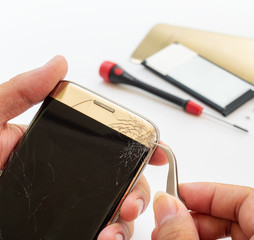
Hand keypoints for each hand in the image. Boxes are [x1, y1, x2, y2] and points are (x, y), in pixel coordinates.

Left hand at [0, 56, 167, 239]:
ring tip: (118, 222)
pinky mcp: (66, 232)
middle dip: (136, 189)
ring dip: (126, 220)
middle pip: (120, 182)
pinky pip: (100, 234)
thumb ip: (20, 93)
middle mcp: (68, 181)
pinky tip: (106, 237)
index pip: (108, 147)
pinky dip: (111, 237)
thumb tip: (57, 65)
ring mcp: (68, 211)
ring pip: (115, 215)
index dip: (136, 148)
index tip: (156, 151)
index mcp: (57, 152)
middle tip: (130, 200)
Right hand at [152, 182, 253, 239]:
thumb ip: (184, 237)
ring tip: (172, 235)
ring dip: (198, 230)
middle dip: (198, 213)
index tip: (180, 193)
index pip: (250, 199)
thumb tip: (167, 206)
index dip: (210, 191)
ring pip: (233, 234)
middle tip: (170, 219)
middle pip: (239, 216)